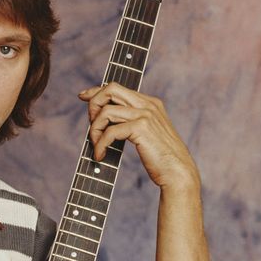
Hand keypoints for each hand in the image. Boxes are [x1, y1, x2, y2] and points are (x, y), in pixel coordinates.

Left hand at [79, 83, 199, 191]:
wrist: (178, 172)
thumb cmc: (162, 158)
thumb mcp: (147, 133)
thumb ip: (132, 121)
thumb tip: (105, 118)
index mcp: (150, 102)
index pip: (117, 88)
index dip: (96, 91)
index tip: (82, 96)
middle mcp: (148, 104)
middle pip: (110, 90)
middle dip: (93, 105)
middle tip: (92, 126)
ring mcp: (145, 114)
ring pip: (106, 111)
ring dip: (95, 130)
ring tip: (96, 145)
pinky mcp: (141, 128)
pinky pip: (110, 131)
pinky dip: (100, 144)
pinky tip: (100, 155)